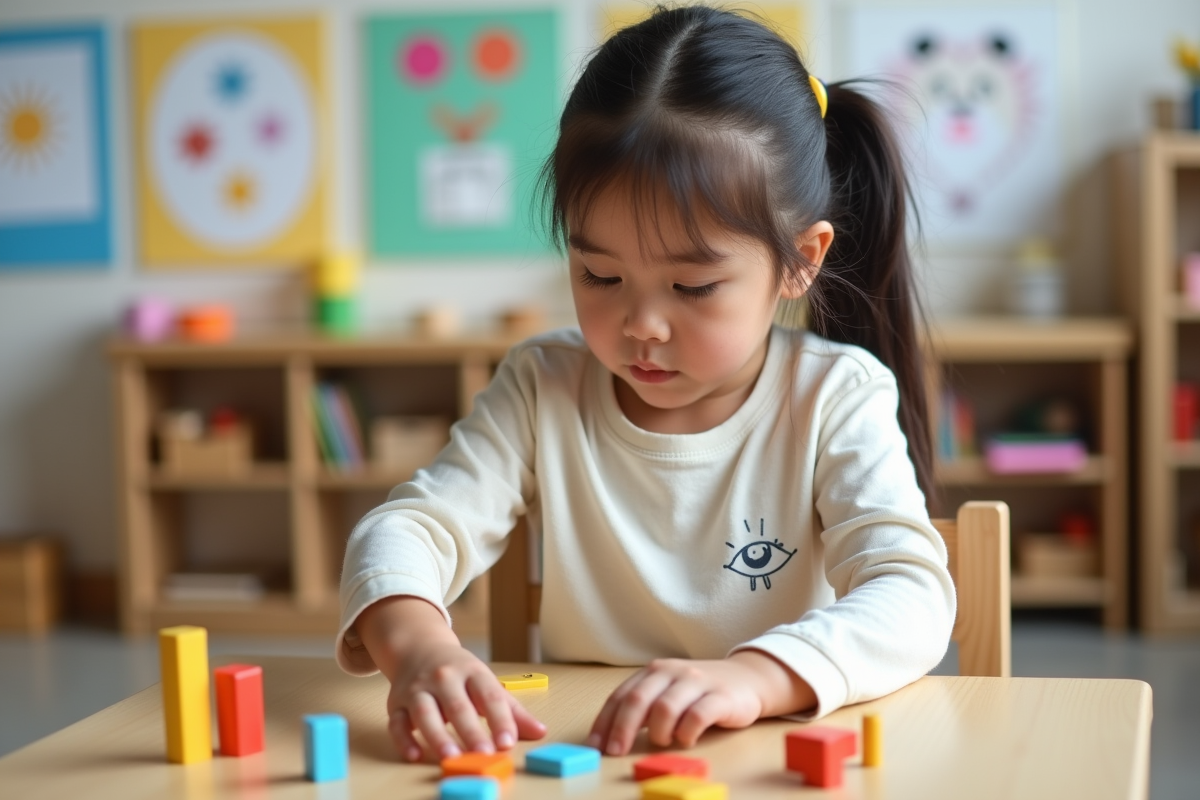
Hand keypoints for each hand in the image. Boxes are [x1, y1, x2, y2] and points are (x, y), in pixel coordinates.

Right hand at [354, 595, 545, 761]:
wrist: (418, 647)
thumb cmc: (459, 672)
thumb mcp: (486, 683)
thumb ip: (511, 710)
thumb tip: (541, 731)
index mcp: (472, 671)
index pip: (489, 696)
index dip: (500, 719)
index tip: (508, 742)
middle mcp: (444, 677)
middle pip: (458, 706)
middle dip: (471, 731)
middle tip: (484, 754)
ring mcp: (418, 689)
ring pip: (426, 713)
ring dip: (438, 736)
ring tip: (451, 757)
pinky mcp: (396, 702)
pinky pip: (396, 722)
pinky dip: (403, 739)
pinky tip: (413, 755)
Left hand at [586, 652, 815, 755]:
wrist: (748, 679)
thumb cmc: (700, 691)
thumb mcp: (668, 692)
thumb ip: (644, 708)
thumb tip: (610, 736)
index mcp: (655, 672)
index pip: (621, 695)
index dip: (606, 721)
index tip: (596, 745)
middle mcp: (673, 672)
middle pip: (638, 700)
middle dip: (622, 728)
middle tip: (615, 752)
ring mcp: (697, 682)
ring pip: (665, 707)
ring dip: (658, 732)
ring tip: (663, 741)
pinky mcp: (721, 697)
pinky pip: (697, 716)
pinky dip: (686, 733)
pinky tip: (686, 740)